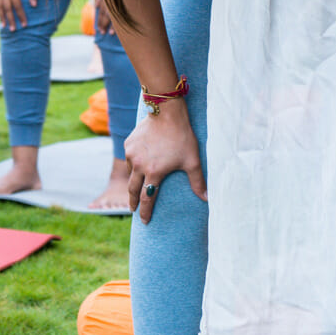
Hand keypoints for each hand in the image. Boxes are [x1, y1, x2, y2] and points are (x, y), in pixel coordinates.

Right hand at [124, 100, 203, 223]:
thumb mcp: (192, 160)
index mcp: (154, 173)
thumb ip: (198, 181)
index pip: (147, 198)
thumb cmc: (182, 137)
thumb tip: (206, 199)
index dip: (145, 212)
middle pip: (133, 189)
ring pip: (131, 171)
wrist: (167, 113)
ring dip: (135, 177)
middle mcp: (139, 165)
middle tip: (133, 209)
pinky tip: (141, 159)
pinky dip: (134, 161)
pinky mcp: (129, 143)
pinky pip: (130, 156)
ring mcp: (132, 154)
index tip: (144, 221)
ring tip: (140, 180)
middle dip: (133, 201)